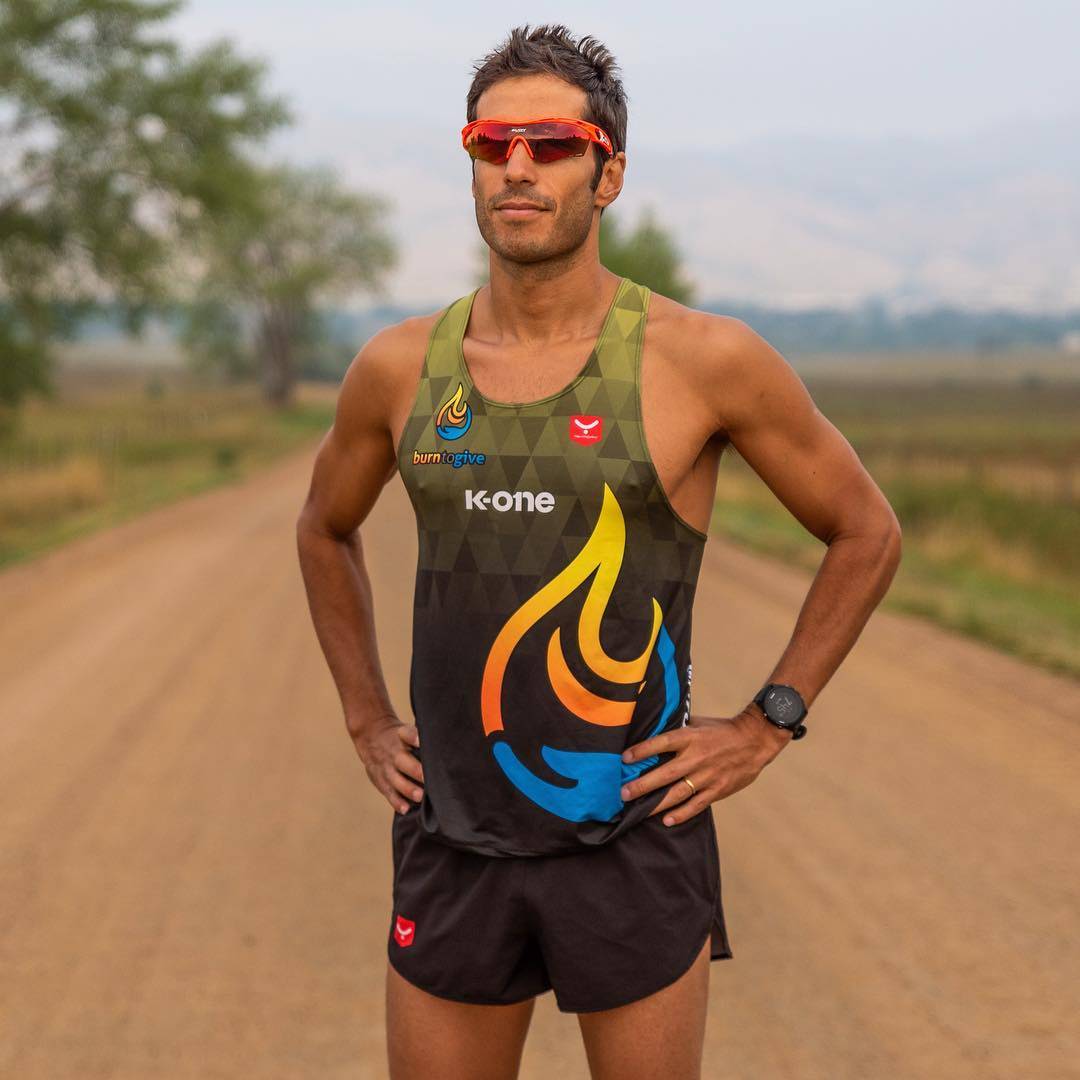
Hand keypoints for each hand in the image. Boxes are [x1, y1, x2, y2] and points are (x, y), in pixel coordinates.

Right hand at [352, 715, 424, 814]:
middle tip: (427, 778)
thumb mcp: (404, 730)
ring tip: (419, 797)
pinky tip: (405, 809)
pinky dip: (396, 801)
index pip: (408, 735)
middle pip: (403, 762)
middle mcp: (392, 755)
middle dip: (415, 771)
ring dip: (407, 789)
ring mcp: (385, 769)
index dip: (414, 738)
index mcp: (400, 739)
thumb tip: (426, 741)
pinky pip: (388, 792)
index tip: (421, 743)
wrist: (370, 738)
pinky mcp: (380, 781)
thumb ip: (414, 735)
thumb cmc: (396, 736)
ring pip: (396, 780)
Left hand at [619, 706, 791, 825]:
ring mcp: (708, 776)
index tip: (624, 758)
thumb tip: (652, 729)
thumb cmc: (721, 730)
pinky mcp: (718, 790)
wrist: (755, 740)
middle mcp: (697, 757)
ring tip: (639, 811)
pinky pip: (697, 805)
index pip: (662, 743)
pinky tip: (666, 820)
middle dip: (643, 785)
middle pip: (665, 773)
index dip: (642, 750)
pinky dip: (681, 814)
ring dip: (657, 803)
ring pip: (678, 793)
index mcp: (690, 737)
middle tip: (623, 793)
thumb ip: (677, 730)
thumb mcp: (698, 723)